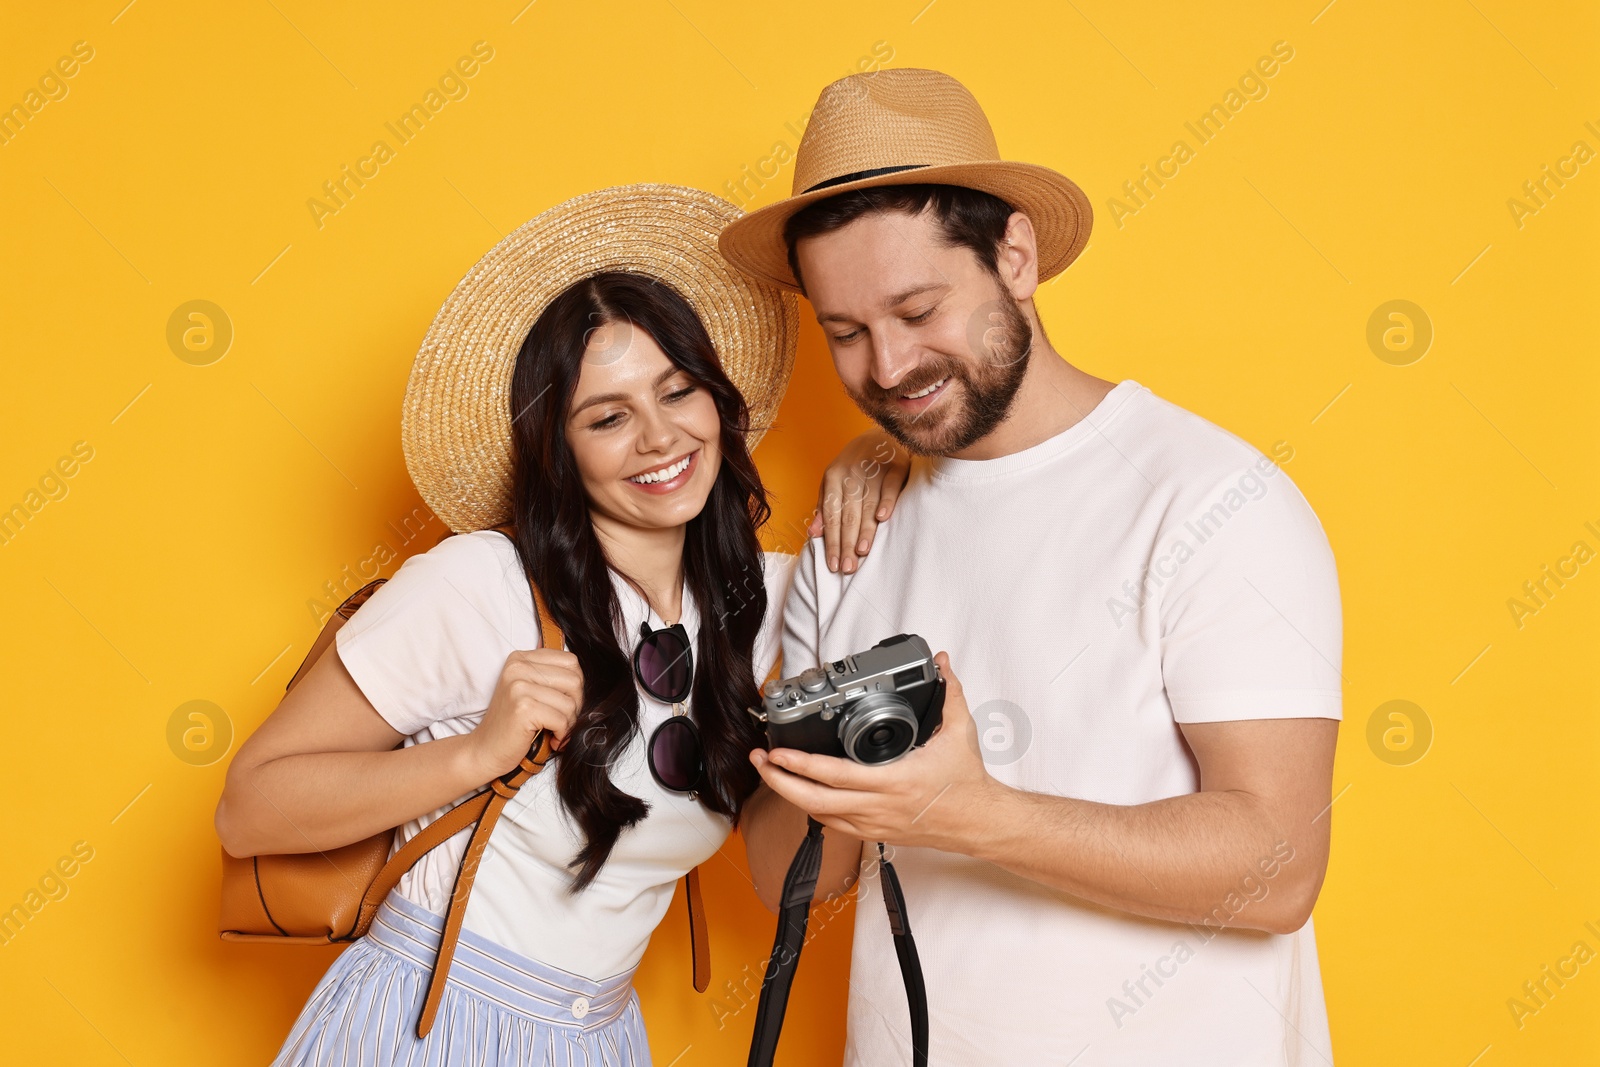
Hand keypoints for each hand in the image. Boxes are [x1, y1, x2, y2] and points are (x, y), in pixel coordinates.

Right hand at [467, 648, 583, 778]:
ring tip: (554, 731)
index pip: (571, 662)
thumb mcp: (530, 690)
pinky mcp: (523, 708)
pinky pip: (562, 719)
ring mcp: (519, 686)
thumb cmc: (514, 723)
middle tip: (562, 721)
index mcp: (521, 658)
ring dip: (568, 723)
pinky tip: (551, 739)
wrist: (486, 750)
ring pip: (570, 702)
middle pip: (575, 680)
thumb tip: (583, 672)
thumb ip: (552, 676)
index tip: (563, 704)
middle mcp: (518, 667)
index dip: (575, 687)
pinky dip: (562, 734)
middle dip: (575, 706)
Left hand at [749, 652, 997, 850]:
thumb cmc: (967, 783)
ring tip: (772, 773)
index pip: (836, 775)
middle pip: (814, 801)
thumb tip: (942, 662)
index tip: (777, 751)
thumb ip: (949, 692)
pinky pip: (835, 824)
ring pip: (819, 815)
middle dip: (779, 781)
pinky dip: (813, 807)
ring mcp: (875, 823)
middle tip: (760, 761)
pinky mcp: (876, 832)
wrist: (979, 823)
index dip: (801, 765)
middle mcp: (880, 806)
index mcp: (895, 781)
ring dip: (791, 794)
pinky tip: (802, 792)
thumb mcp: (961, 731)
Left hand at [807, 431, 909, 573]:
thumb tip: (813, 534)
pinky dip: (886, 501)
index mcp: (833, 477)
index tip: (832, 564)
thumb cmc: (854, 464)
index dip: (831, 541)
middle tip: (847, 567)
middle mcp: (851, 473)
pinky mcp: (895, 465)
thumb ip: (825, 507)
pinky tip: (882, 519)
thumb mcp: (834, 481)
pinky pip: (890, 486)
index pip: (831, 516)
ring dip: (865, 529)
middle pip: (848, 515)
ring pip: (867, 504)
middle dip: (846, 543)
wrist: (880, 433)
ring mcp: (873, 468)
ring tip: (861, 552)